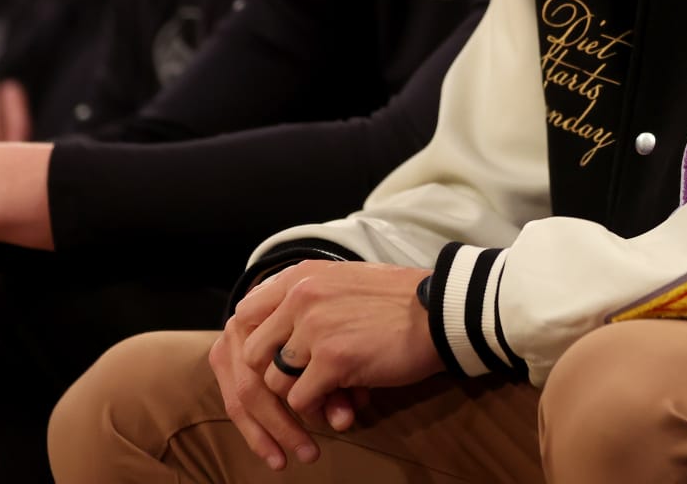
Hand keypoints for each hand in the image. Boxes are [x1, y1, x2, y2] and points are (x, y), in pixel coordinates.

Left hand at [211, 261, 440, 468]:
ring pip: (273, 381)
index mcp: (301, 276)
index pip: (246, 313)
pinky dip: (318, 409)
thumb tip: (280, 335)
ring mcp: (314, 328)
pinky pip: (300, 400)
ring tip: (329, 398)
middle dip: (272, 377)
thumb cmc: (398, 302)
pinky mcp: (332, 360)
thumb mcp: (344, 282)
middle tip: (299, 388)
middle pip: (253, 352)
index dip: (255, 344)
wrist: (440, 312)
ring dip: (298, 397)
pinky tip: (344, 403)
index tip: (274, 361)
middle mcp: (300, 297)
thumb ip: (309, 299)